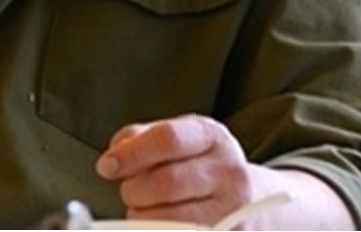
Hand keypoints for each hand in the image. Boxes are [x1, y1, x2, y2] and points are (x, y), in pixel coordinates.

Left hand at [95, 115, 254, 225]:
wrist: (254, 202)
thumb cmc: (202, 167)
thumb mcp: (178, 139)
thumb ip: (140, 139)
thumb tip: (113, 158)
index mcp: (212, 136)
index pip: (168, 139)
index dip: (131, 153)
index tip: (106, 166)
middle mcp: (229, 172)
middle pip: (165, 183)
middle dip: (134, 190)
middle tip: (130, 192)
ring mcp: (233, 212)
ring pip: (170, 219)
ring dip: (143, 218)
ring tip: (145, 210)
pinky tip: (158, 225)